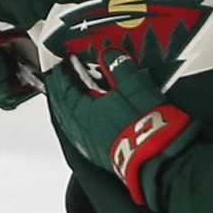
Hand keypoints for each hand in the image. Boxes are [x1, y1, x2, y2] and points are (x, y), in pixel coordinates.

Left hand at [44, 51, 193, 205]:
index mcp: (85, 111)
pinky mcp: (102, 157)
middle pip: (64, 109)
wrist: (156, 158)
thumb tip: (108, 54)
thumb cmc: (145, 122)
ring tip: (66, 102)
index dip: (62, 77)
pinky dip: (76, 127)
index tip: (59, 67)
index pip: (66, 91)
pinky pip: (80, 138)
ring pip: (70, 125)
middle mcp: (83, 129)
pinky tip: (81, 127)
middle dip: (59, 94)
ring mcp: (91, 145)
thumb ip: (119, 68)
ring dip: (66, 111)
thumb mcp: (134, 86)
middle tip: (56, 82)